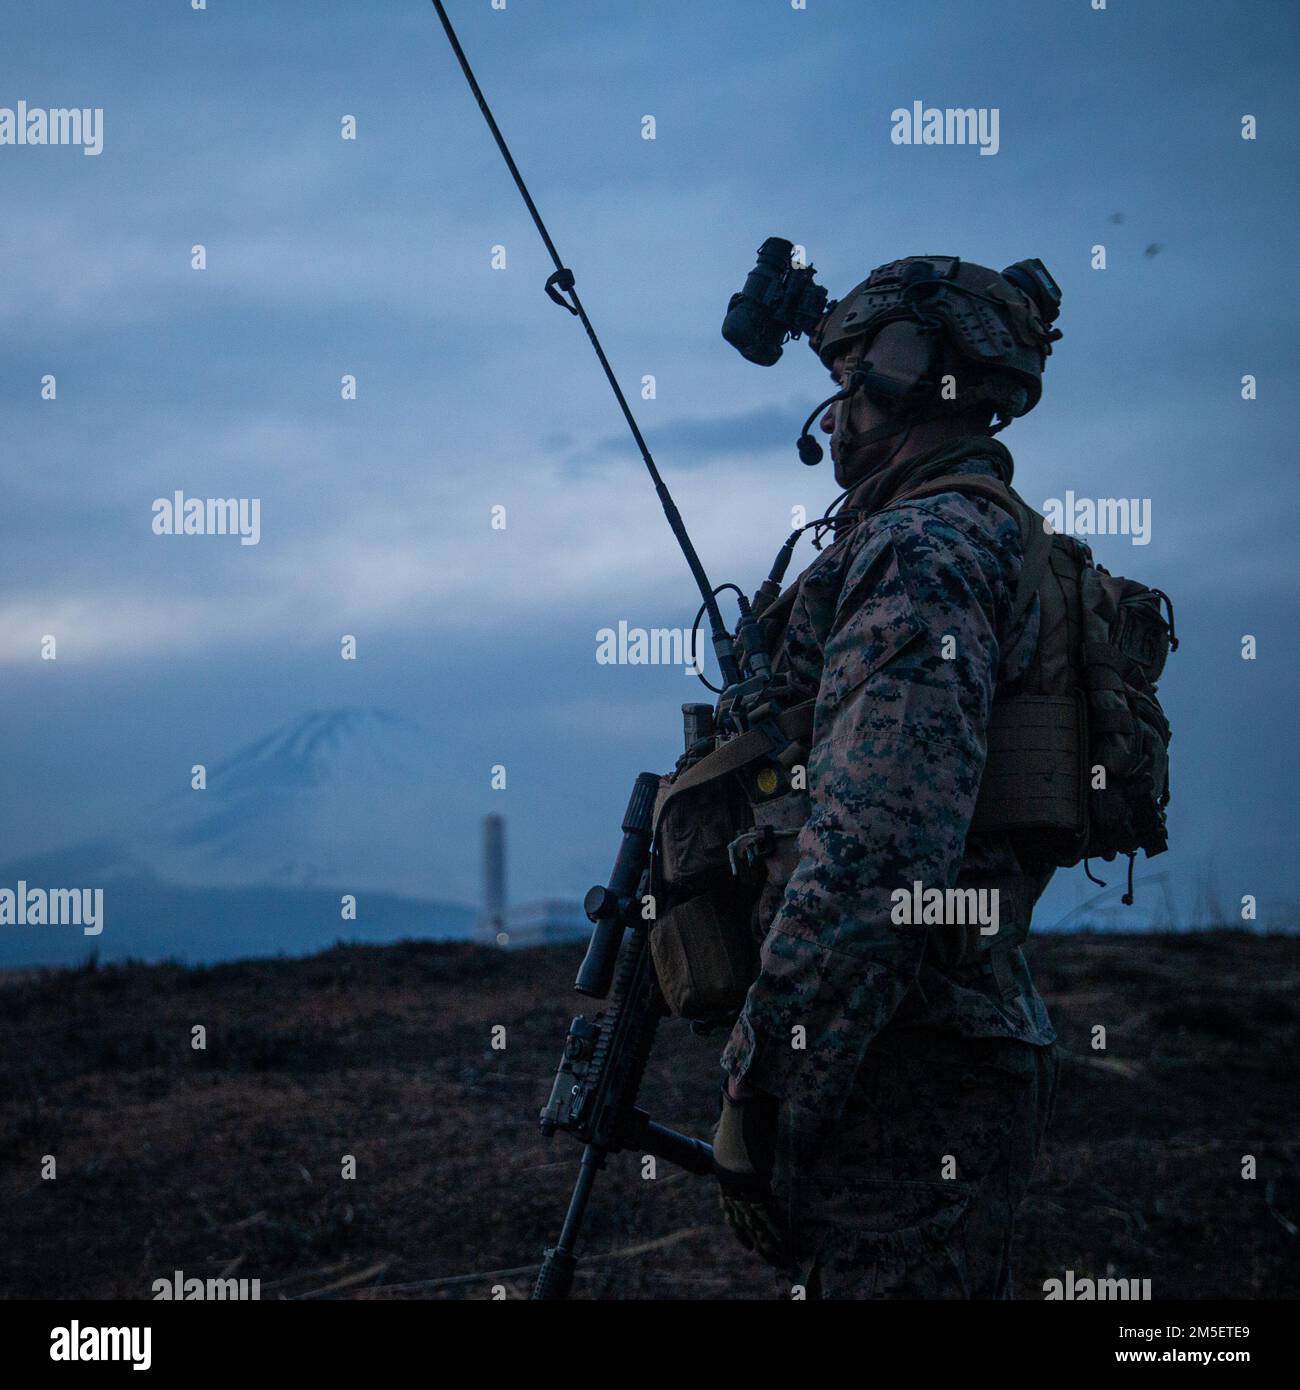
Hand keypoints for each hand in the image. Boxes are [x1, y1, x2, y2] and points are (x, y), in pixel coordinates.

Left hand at [713, 1087, 791, 1267]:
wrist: (743, 1104)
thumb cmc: (739, 1112)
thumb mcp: (730, 1130)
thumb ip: (732, 1139)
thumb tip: (731, 1133)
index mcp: (723, 1172)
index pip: (729, 1207)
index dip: (738, 1226)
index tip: (745, 1242)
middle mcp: (729, 1182)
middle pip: (742, 1219)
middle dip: (756, 1240)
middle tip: (766, 1256)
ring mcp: (742, 1184)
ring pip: (756, 1222)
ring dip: (769, 1242)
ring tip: (779, 1258)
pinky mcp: (756, 1182)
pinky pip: (767, 1212)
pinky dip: (777, 1229)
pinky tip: (785, 1243)